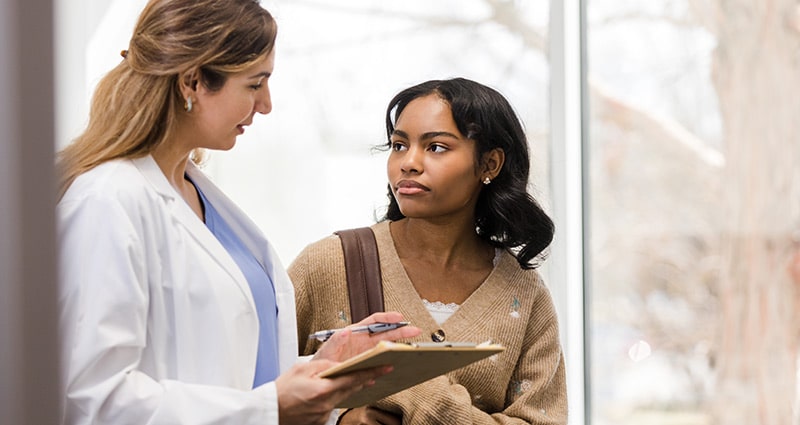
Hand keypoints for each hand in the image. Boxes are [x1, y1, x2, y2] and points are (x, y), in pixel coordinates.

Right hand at [275, 360, 392, 424]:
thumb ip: (324, 365)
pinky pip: (333, 406)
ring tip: (347, 378)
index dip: (372, 372)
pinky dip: (333, 397)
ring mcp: (324, 415)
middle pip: (351, 389)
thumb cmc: (281, 391)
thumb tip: (340, 363)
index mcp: (323, 389)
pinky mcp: (321, 421)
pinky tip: (327, 392)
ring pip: (343, 398)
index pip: (354, 378)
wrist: (269, 412)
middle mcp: (326, 405)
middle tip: (376, 369)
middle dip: (363, 378)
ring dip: (347, 388)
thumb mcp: (301, 369)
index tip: (386, 366)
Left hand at [313, 311, 420, 362]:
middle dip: (401, 330)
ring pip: (387, 348)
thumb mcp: (327, 350)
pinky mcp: (369, 366)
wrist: (321, 378)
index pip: (374, 322)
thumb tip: (345, 331)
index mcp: (356, 334)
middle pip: (386, 333)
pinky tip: (393, 367)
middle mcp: (364, 342)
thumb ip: (336, 341)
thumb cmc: (323, 361)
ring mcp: (368, 354)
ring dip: (398, 347)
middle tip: (415, 331)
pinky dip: (388, 365)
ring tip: (410, 349)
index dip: (387, 318)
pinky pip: (381, 364)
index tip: (399, 317)